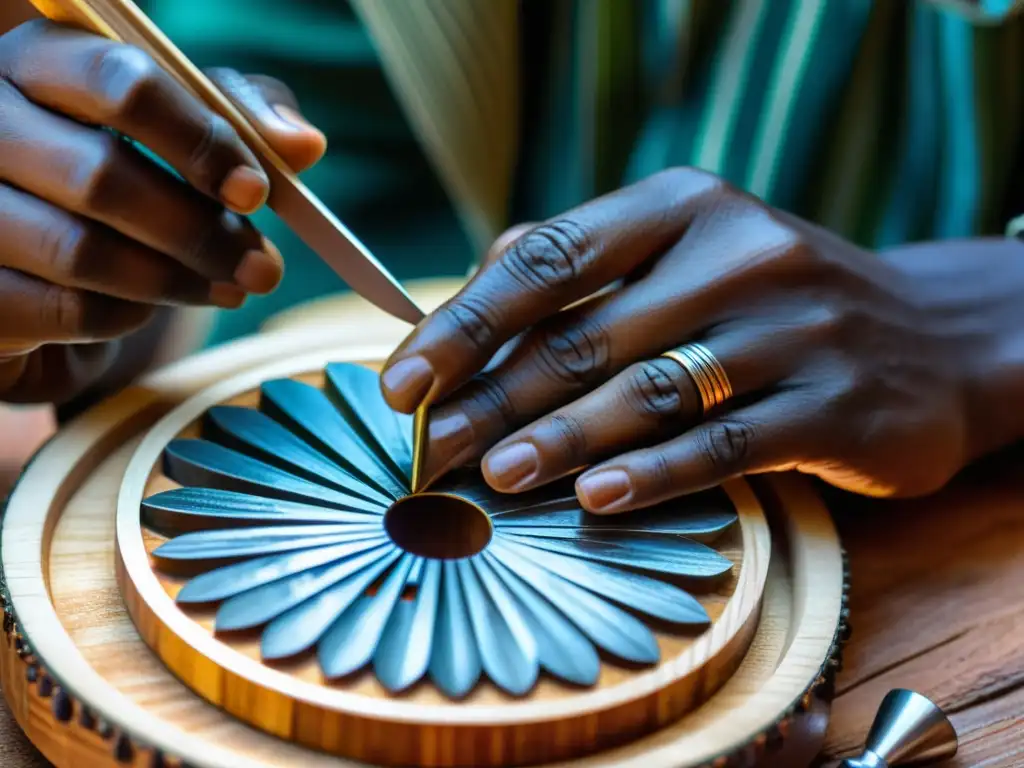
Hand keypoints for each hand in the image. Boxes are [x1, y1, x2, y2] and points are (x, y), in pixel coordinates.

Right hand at [0, 20, 325, 403]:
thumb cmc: (117, 180)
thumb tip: (305, 145)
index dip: (199, 140)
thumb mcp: (180, 132)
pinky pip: (61, 310)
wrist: (34, 267)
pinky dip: (121, 318)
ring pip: (81, 252)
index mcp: (39, 62)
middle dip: (200, 231)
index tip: (256, 191)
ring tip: (226, 288)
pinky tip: (143, 309)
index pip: (119, 81)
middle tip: (263, 267)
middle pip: (101, 176)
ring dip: (175, 280)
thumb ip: (239, 119)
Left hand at [379, 167, 1023, 510]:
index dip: (464, 324)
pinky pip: (725, 443)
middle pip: (585, 334)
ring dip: (561, 440)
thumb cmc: (769, 300)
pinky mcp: (835, 402)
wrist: (929, 337)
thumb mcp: (685, 257)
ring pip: (649, 391)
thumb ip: (579, 275)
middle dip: (494, 399)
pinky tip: (597, 499)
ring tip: (497, 477)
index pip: (547, 257)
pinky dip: (654, 473)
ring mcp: (795, 326)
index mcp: (682, 206)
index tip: (403, 384)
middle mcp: (740, 251)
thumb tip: (458, 318)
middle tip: (433, 452)